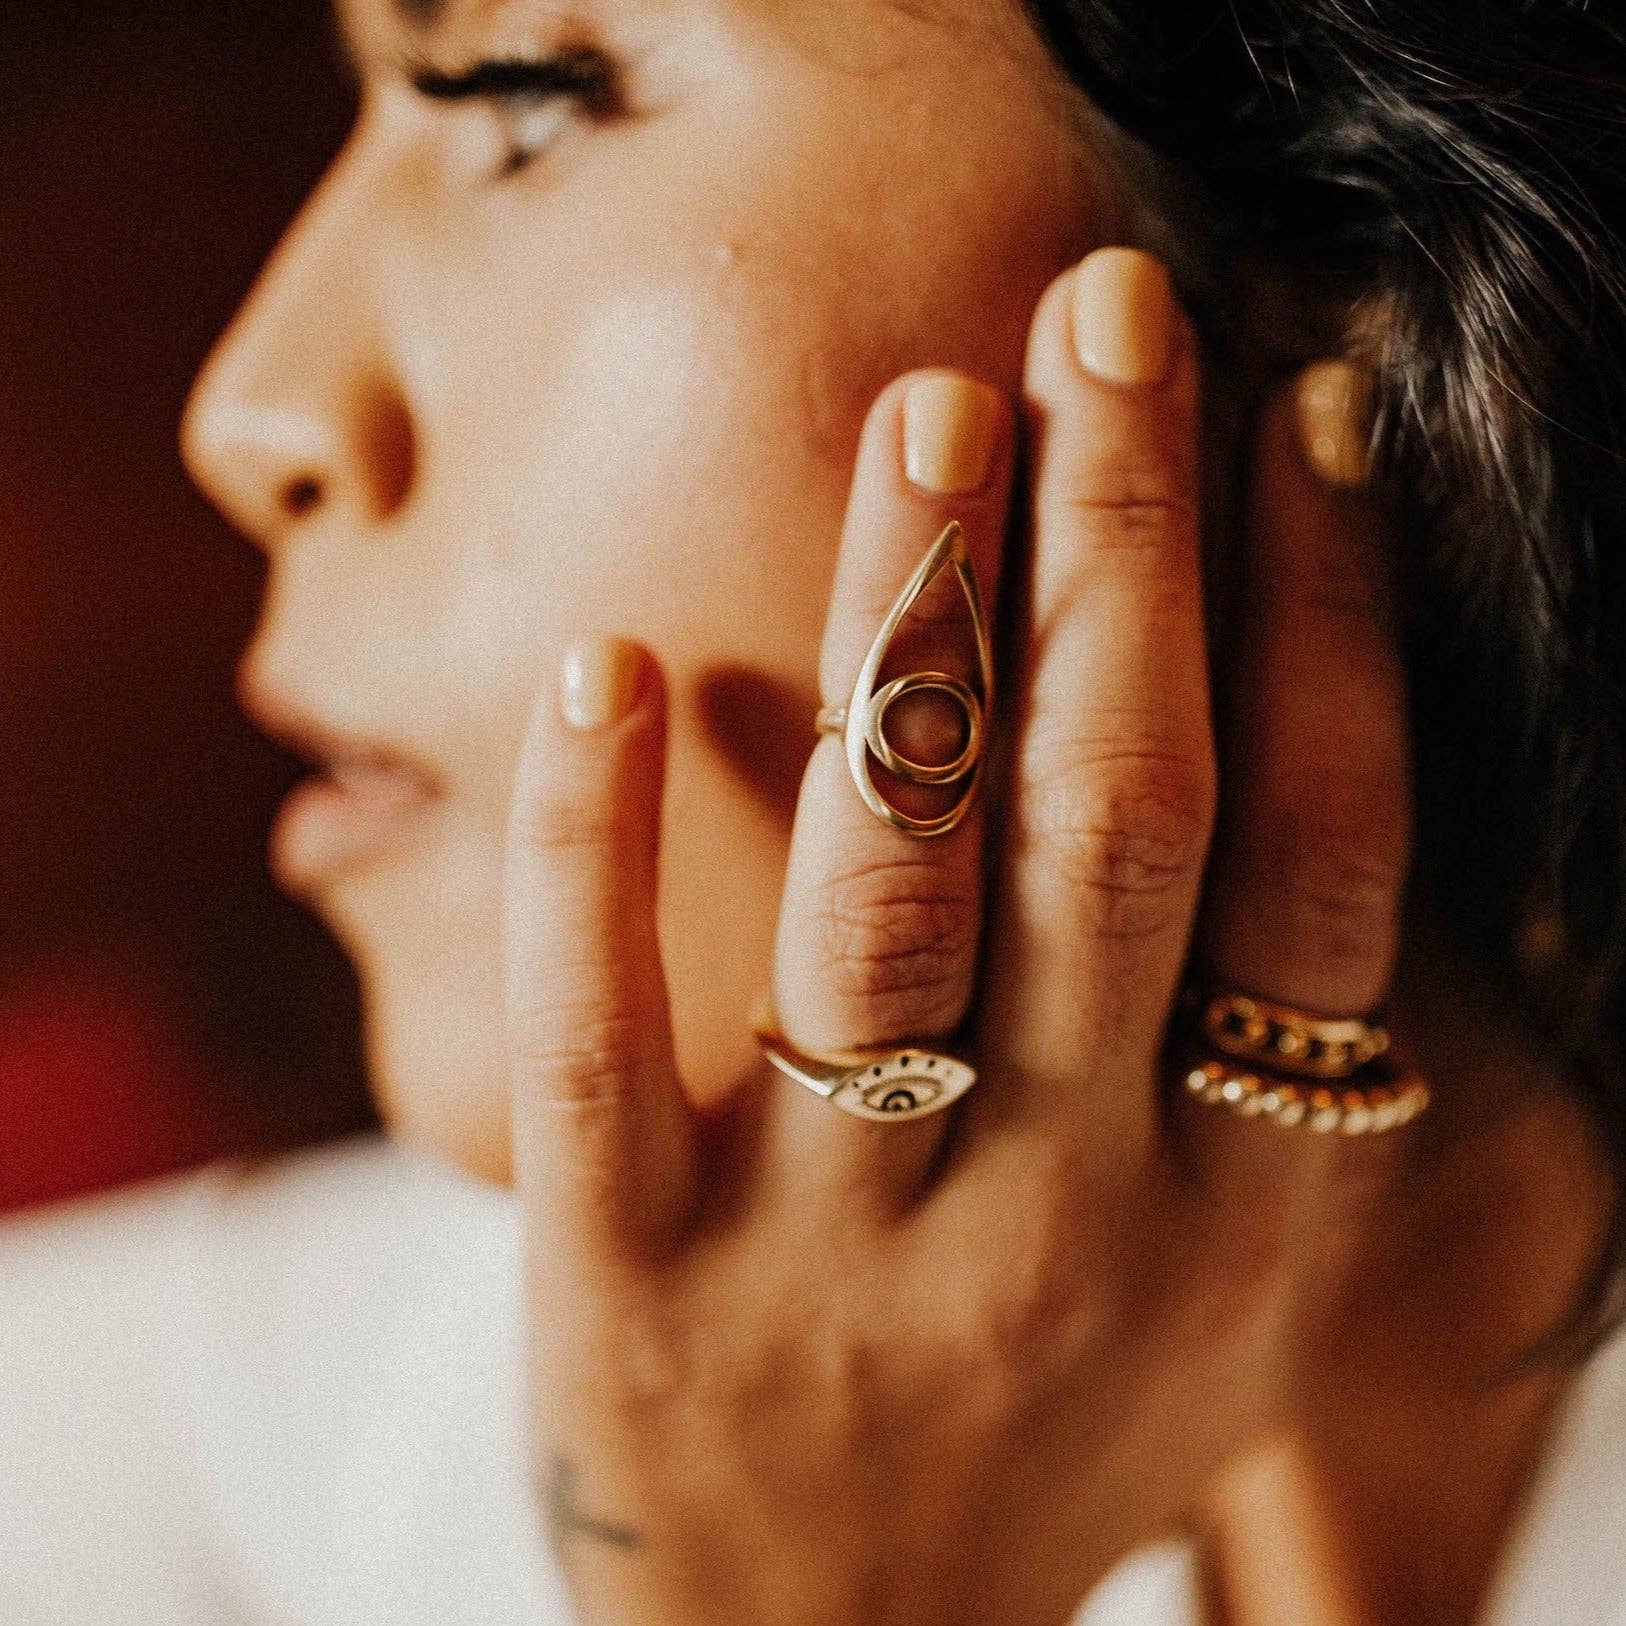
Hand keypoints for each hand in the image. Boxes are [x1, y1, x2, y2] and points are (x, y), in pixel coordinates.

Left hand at [503, 248, 1415, 1624]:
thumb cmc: (1044, 1432)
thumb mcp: (1227, 1289)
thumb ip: (1275, 1060)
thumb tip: (1317, 748)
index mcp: (1236, 1205)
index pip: (1312, 858)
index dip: (1324, 612)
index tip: (1303, 406)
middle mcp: (1065, 1213)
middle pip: (1116, 823)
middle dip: (1129, 541)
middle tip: (1108, 313)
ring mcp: (837, 1246)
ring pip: (886, 889)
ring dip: (910, 623)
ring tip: (927, 414)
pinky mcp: (624, 1283)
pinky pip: (597, 1029)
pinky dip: (598, 834)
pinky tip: (610, 657)